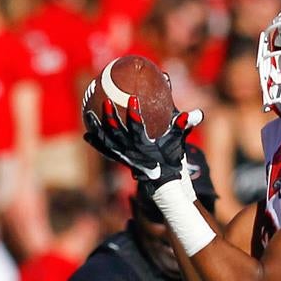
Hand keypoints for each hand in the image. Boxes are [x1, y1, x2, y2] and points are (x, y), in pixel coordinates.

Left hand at [83, 96, 202, 187]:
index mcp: (146, 146)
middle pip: (117, 134)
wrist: (164, 181)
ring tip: (87, 114)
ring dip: (97, 128)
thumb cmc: (172, 157)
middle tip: (105, 102)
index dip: (134, 115)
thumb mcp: (179, 142)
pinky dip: (96, 143)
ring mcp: (124, 157)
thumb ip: (183, 125)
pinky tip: (86, 133)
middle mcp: (132, 152)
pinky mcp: (119, 160)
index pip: (138, 129)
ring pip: (107, 142)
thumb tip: (194, 112)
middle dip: (111, 118)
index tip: (133, 99)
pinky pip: (105, 151)